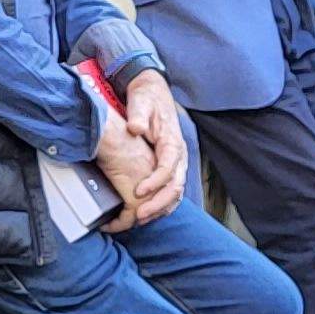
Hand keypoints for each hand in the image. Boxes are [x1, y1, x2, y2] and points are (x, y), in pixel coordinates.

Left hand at [96, 73, 189, 229]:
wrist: (153, 94)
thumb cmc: (146, 100)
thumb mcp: (141, 103)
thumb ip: (138, 115)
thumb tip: (135, 127)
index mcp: (173, 141)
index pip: (168, 167)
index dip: (155, 182)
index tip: (138, 192)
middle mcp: (179, 155)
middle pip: (175, 186)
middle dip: (158, 203)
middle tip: (139, 215)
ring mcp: (176, 163)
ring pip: (175, 192)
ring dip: (160, 208)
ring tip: (141, 219)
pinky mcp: (170, 167)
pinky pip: (171, 191)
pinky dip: (162, 205)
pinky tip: (148, 213)